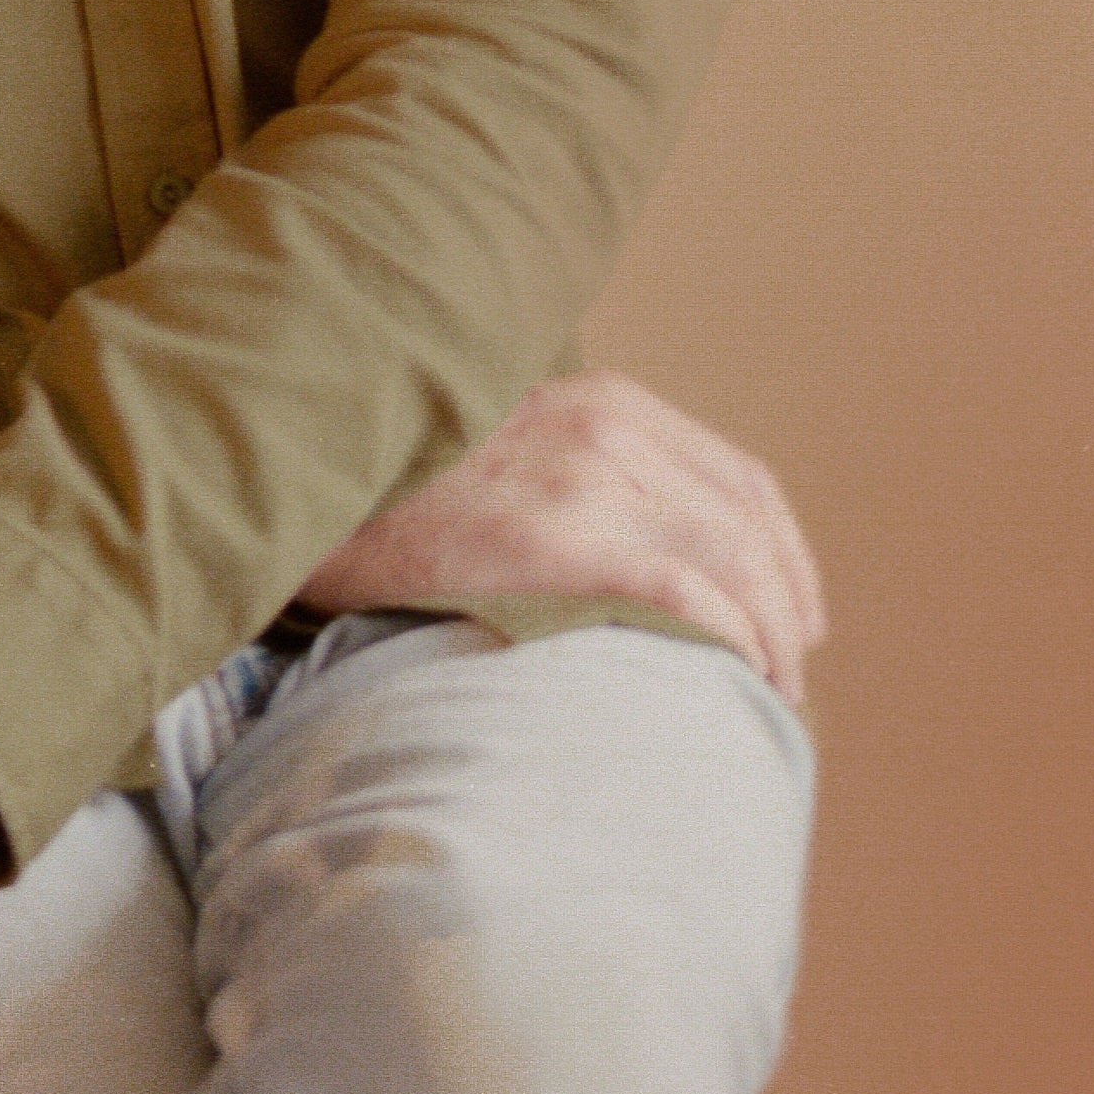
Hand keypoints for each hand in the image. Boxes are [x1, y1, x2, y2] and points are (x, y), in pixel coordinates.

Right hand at [295, 370, 825, 705]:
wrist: (298, 473)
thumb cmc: (382, 484)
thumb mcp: (494, 445)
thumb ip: (568, 474)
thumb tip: (629, 553)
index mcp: (601, 401)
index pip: (738, 476)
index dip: (786, 550)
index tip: (795, 608)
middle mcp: (608, 428)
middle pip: (749, 521)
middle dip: (788, 600)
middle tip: (793, 665)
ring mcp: (587, 478)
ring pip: (734, 559)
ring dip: (771, 634)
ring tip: (772, 693)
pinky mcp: (560, 537)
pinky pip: (687, 592)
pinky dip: (730, 637)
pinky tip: (735, 676)